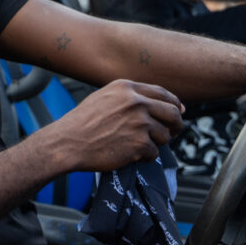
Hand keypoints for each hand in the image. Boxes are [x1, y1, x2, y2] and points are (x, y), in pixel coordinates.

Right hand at [52, 80, 184, 171]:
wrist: (68, 142)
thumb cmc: (83, 123)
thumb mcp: (105, 97)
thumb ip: (132, 97)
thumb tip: (167, 105)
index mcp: (127, 88)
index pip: (163, 94)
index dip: (174, 105)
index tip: (178, 113)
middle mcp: (136, 102)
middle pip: (173, 113)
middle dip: (175, 125)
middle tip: (170, 133)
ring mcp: (139, 123)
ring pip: (165, 135)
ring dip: (155, 143)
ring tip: (135, 145)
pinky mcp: (139, 144)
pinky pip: (154, 152)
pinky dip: (144, 157)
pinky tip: (128, 154)